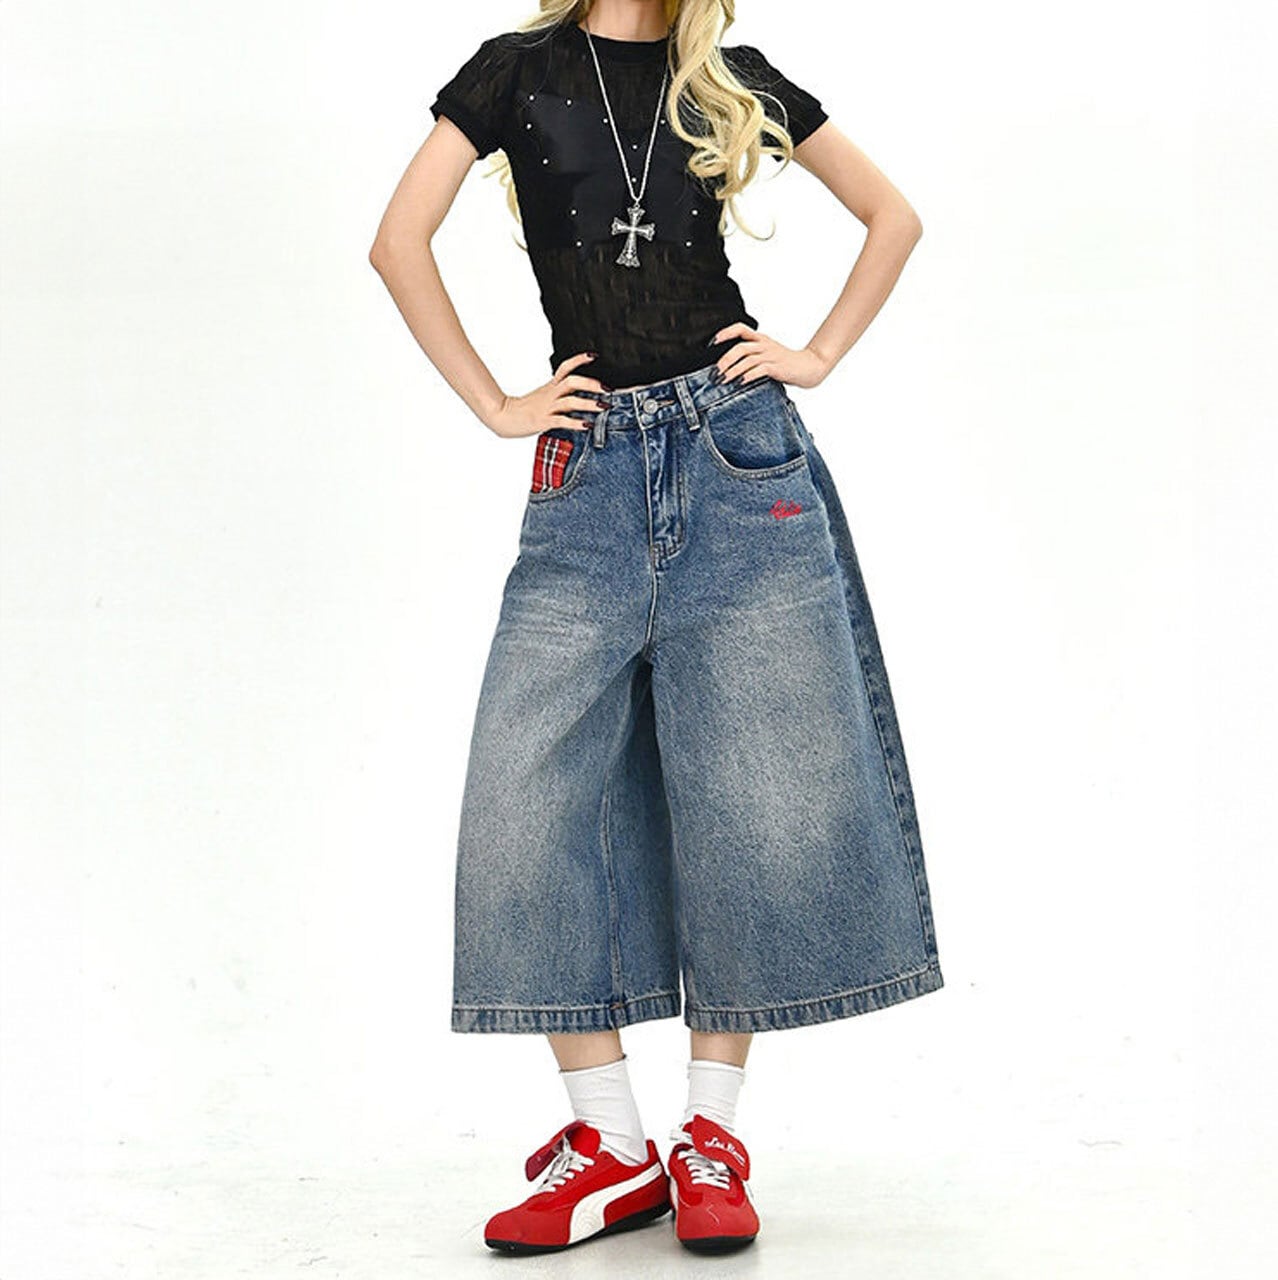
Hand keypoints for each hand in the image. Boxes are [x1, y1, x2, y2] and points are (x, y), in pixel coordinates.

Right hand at [488, 351, 609, 438]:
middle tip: (607, 388)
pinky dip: (575, 423)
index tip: (594, 355)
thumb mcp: (542, 397)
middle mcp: (550, 395)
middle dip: (591, 384)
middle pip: (572, 382)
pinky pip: (561, 421)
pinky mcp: (543, 421)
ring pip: (570, 402)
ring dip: (588, 404)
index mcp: (550, 387)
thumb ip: (558, 394)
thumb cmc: (524, 409)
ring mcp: (547, 408)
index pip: (565, 367)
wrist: (502, 416)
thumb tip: (577, 397)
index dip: (579, 360)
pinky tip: (586, 425)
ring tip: (603, 407)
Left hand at [710, 323, 831, 389]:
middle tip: (716, 372)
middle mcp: (764, 345)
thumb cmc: (784, 363)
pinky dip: (749, 375)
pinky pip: (760, 369)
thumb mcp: (766, 354)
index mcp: (760, 338)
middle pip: (740, 347)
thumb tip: (727, 367)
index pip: (740, 328)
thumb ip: (750, 357)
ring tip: (724, 380)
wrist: (808, 366)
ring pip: (748, 359)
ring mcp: (771, 355)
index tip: (712, 343)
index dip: (725, 333)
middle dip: (725, 360)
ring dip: (733, 370)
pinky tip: (741, 382)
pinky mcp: (777, 367)